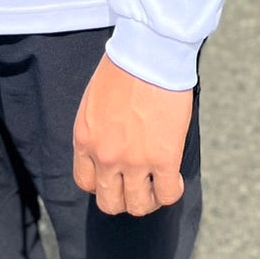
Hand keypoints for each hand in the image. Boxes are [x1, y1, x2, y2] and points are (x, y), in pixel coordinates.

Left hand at [73, 54, 193, 216]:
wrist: (149, 53)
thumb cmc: (123, 68)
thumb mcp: (94, 103)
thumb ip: (97, 131)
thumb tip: (109, 146)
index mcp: (85, 139)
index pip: (86, 183)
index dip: (103, 184)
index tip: (115, 177)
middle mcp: (105, 156)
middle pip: (109, 202)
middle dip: (124, 199)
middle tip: (138, 186)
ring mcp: (134, 161)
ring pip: (138, 205)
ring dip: (148, 199)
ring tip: (157, 184)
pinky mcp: (163, 158)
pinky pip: (166, 194)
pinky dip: (171, 192)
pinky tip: (174, 178)